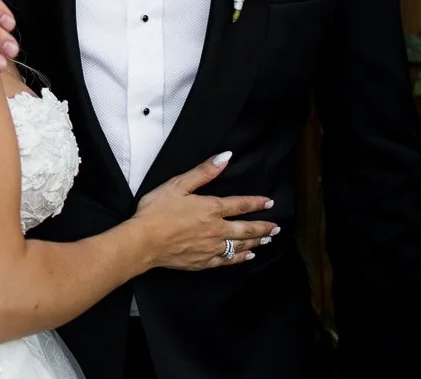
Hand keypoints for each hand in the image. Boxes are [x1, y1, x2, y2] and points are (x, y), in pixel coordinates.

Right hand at [130, 153, 277, 270]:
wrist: (144, 241)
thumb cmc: (157, 211)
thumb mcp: (178, 184)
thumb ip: (203, 172)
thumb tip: (225, 157)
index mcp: (211, 208)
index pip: (240, 204)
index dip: (256, 203)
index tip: (270, 202)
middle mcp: (217, 229)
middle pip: (247, 229)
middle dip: (263, 227)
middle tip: (276, 228)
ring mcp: (212, 248)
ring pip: (241, 245)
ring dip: (256, 242)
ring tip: (267, 240)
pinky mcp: (204, 262)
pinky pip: (228, 260)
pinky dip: (240, 258)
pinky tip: (247, 257)